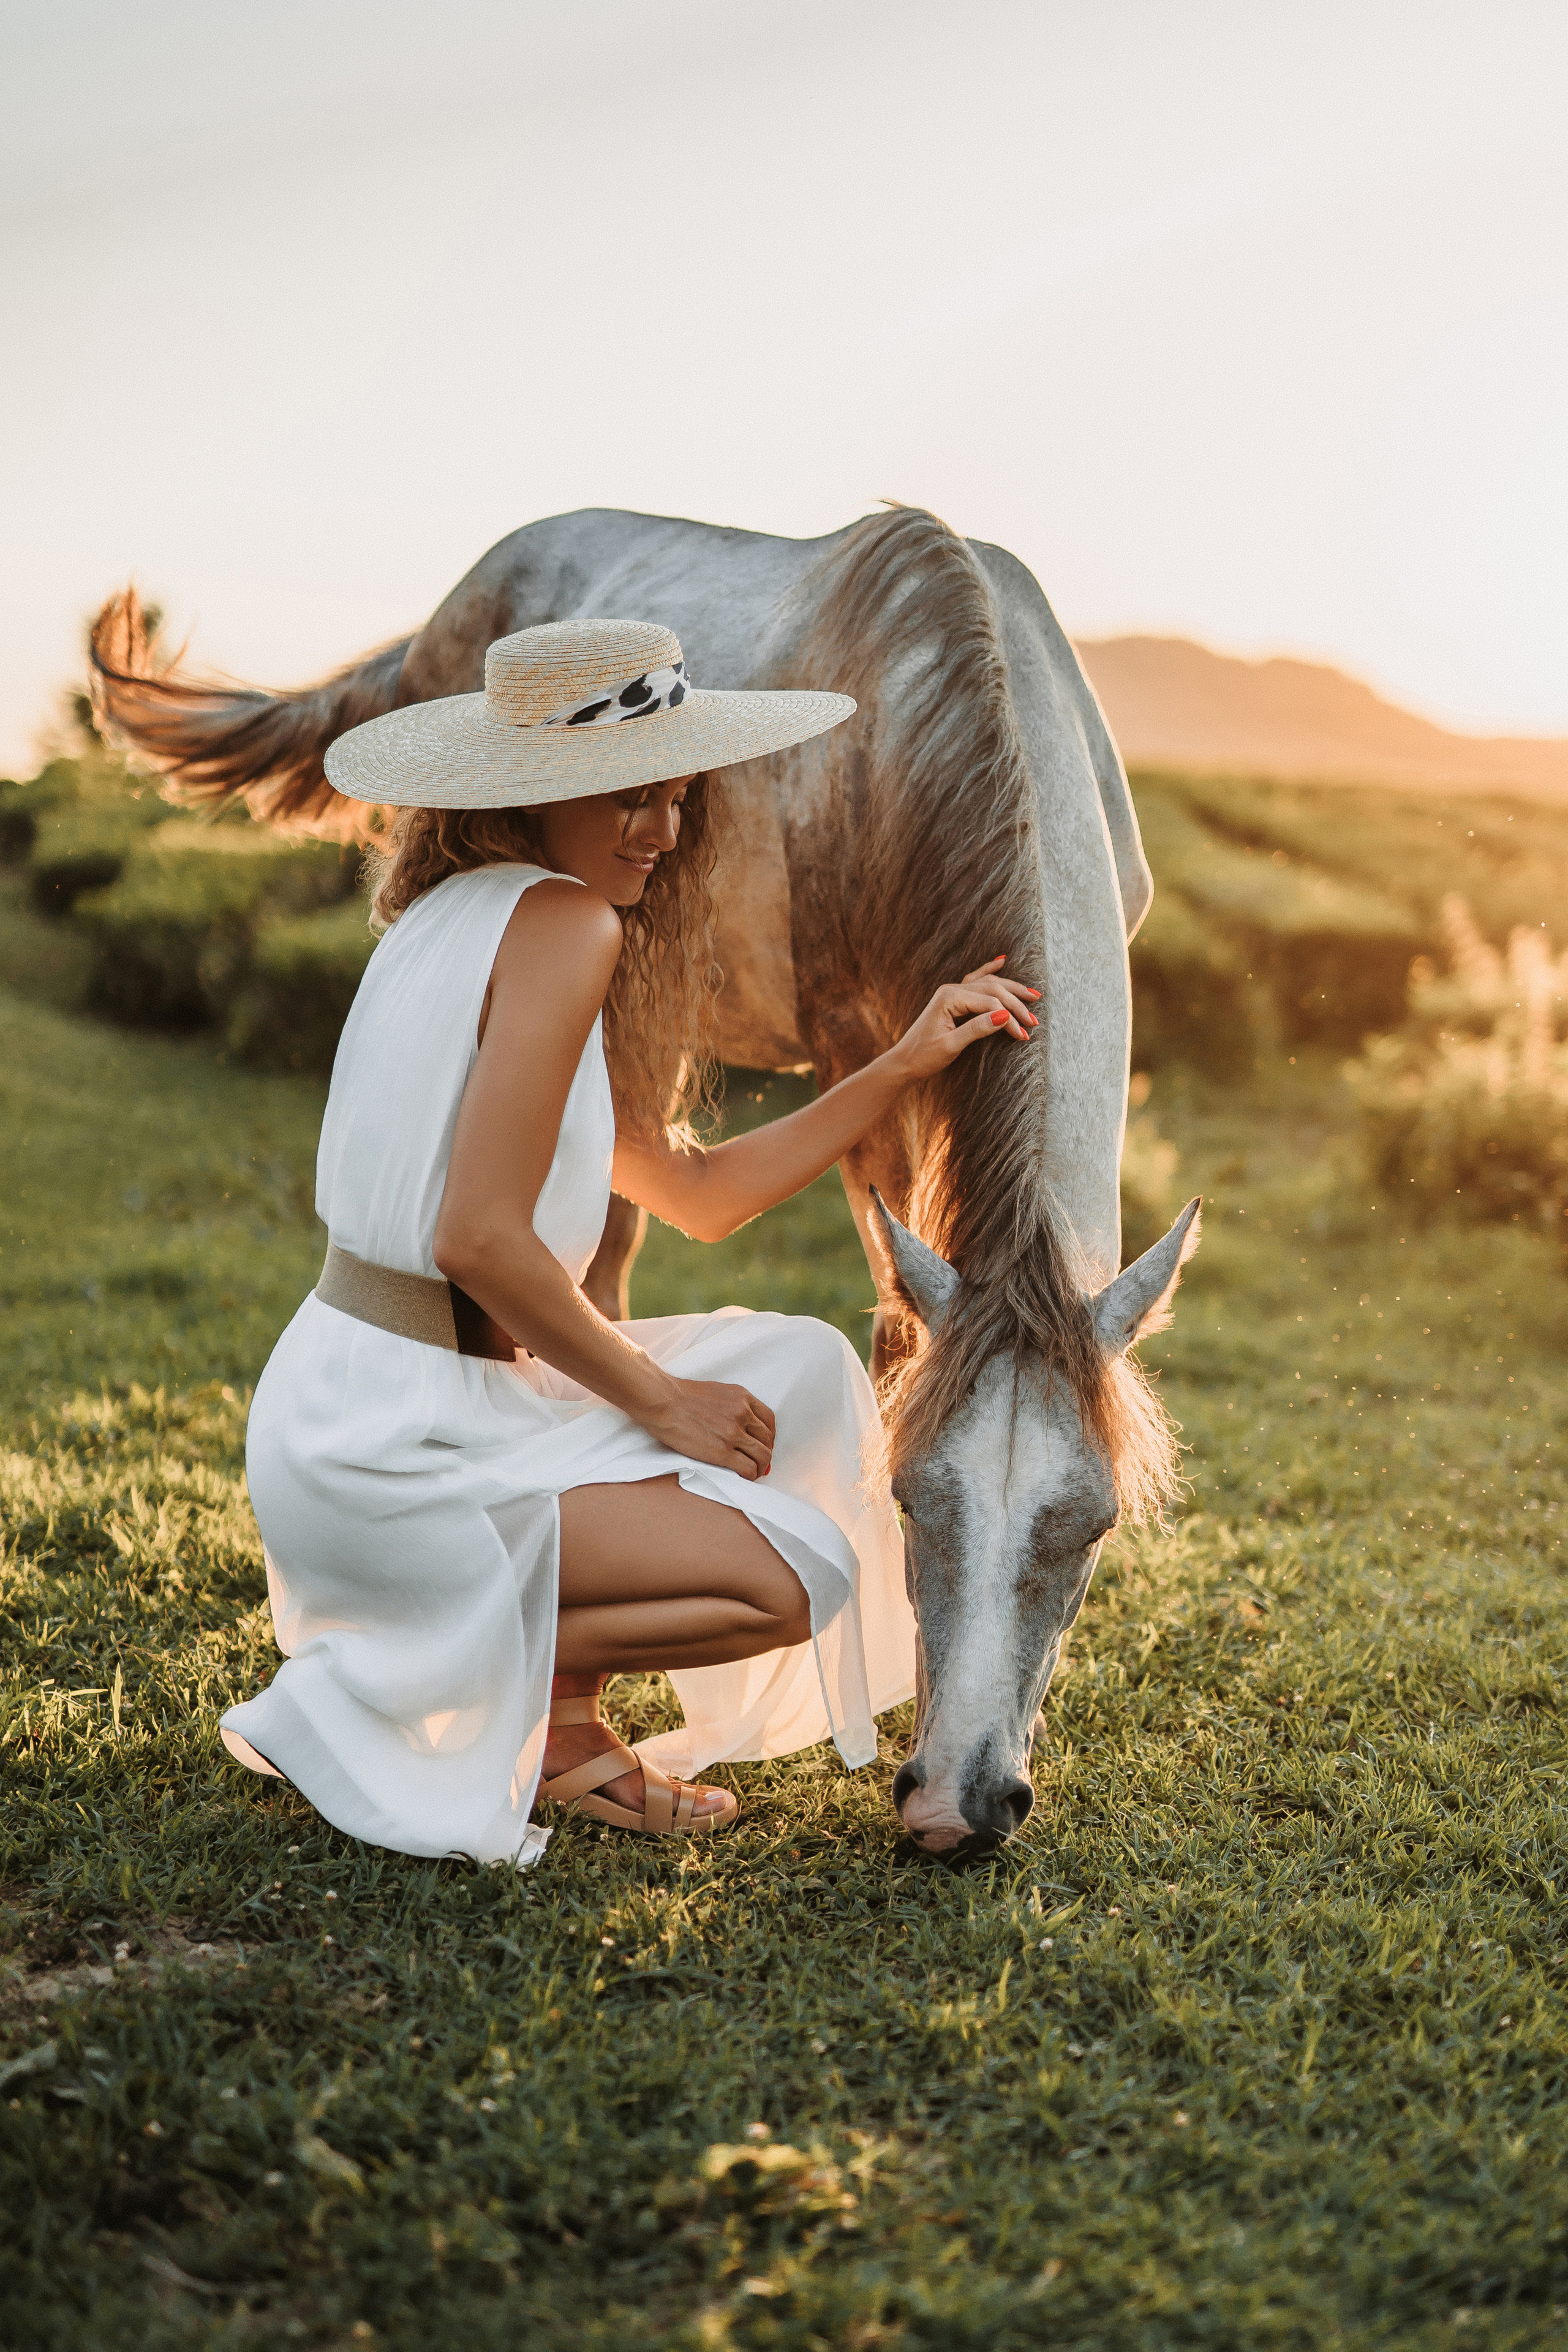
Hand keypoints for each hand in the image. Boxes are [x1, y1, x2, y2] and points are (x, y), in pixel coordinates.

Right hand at [636, 1376, 776, 1479]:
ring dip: (761, 1467)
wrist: (664, 1401)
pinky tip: (743, 1477)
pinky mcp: (723, 1452)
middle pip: (767, 1439)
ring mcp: (734, 1433)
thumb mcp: (716, 1392)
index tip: (763, 1443)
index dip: (769, 1435)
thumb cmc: (681, 1396)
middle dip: (765, 1452)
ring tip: (753, 1472)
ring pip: (763, 1456)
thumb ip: (731, 1405)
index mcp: (742, 1397)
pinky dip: (750, 1475)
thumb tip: (737, 1423)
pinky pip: (748, 1468)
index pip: (768, 1419)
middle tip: (758, 1461)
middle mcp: (743, 1414)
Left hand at [890, 957, 1039, 1082]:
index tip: (1024, 1035)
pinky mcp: (953, 999)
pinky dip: (989, 971)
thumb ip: (977, 1029)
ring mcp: (951, 992)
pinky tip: (1002, 961)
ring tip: (1033, 996)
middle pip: (992, 990)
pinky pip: (975, 981)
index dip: (1010, 1018)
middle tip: (1035, 1021)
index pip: (990, 1003)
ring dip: (1011, 990)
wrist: (904, 1062)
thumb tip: (1004, 1016)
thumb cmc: (924, 1056)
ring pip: (988, 984)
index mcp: (949, 997)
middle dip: (1016, 1004)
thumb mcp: (951, 1046)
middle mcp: (951, 990)